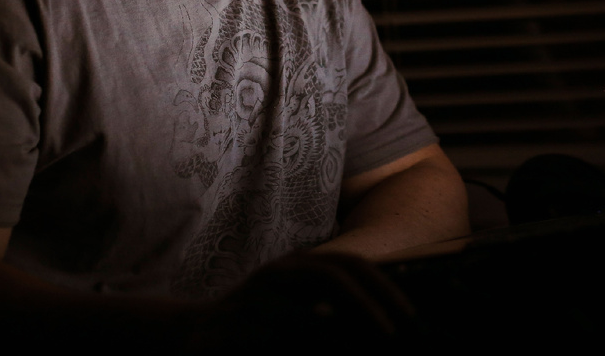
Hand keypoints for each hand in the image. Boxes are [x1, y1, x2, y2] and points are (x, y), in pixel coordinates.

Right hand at [189, 252, 423, 351]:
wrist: (195, 337)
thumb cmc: (256, 327)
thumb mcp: (299, 314)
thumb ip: (333, 316)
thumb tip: (382, 326)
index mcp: (301, 265)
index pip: (352, 264)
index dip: (384, 286)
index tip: (410, 314)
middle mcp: (283, 270)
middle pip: (338, 271)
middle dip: (374, 297)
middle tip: (399, 327)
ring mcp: (262, 290)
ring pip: (318, 287)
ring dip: (354, 310)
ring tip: (381, 333)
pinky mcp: (242, 318)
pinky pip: (286, 324)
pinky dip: (313, 331)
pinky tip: (328, 341)